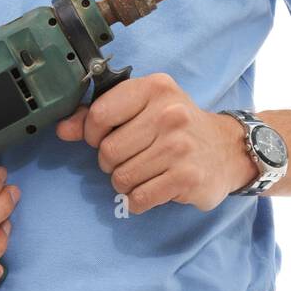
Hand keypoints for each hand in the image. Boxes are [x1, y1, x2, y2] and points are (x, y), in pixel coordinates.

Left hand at [56, 73, 255, 213]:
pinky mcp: (186, 178)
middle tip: (128, 160)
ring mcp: (180, 148)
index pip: (100, 114)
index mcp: (155, 89)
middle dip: (110, 163)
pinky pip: (139, 198)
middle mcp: (170, 114)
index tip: (102, 139)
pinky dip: (137, 201)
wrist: (228, 150)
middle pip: (108, 151)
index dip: (92, 134)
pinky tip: (150, 191)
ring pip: (121, 178)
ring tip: (143, 174)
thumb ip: (101, 115)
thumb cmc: (178, 128)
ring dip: (125, 183)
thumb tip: (63, 129)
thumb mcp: (145, 109)